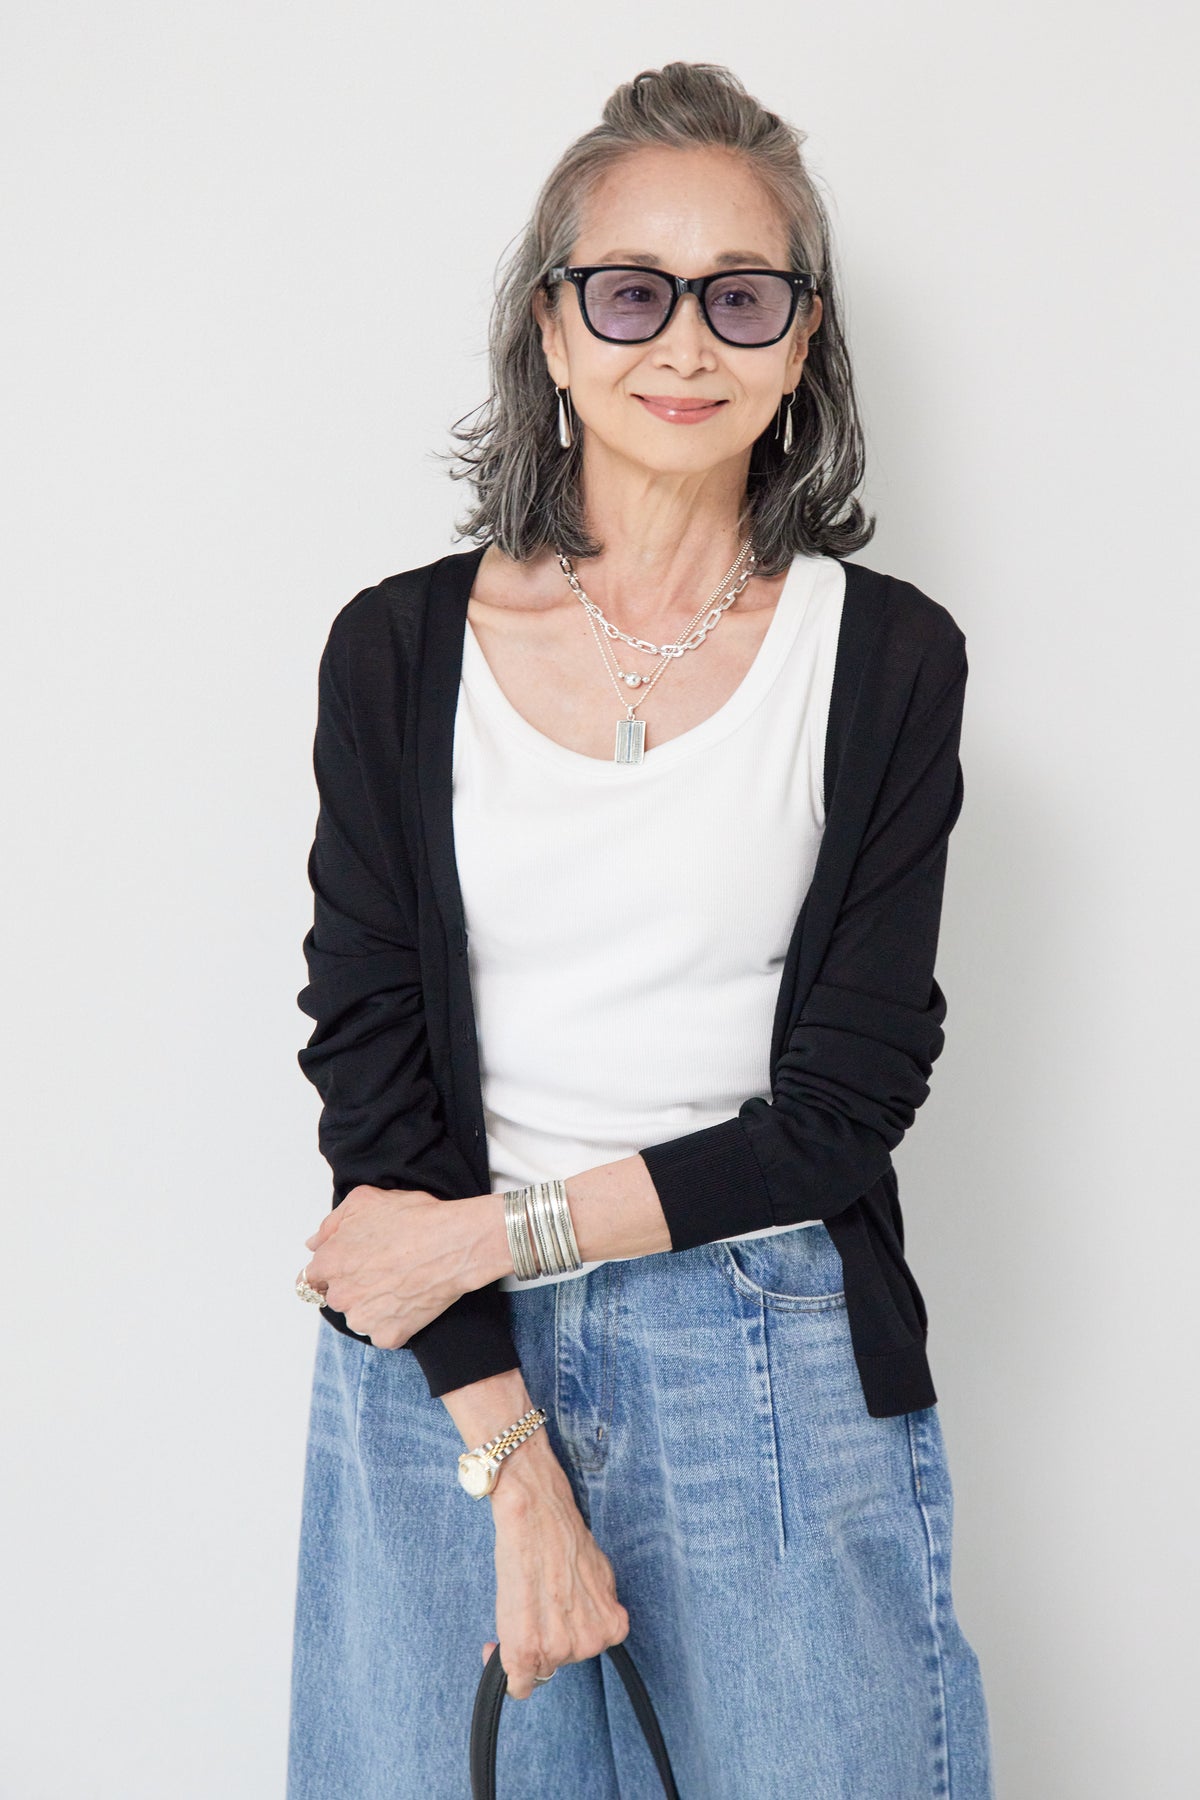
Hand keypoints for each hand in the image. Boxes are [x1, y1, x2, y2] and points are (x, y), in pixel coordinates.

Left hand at [301, 1184, 487, 1347]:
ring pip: (359, 1316)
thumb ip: (331, 1223)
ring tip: (401, 1283)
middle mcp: (340, 1294)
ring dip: (373, 1305)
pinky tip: (410, 1300)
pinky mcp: (387, 1336)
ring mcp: (363, 1319)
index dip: (335, 1268)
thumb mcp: (365, 1200)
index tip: (354, 1264)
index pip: (313, 1276)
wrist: (456, 1244)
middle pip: (337, 1296)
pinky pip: (383, 1332)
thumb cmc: (414, 1218)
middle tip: (384, 1269)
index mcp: (330, 1262)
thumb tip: (313, 1243)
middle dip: (354, 1285)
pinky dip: (394, 1321)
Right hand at [481, 1434, 629, 1700]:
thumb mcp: (600, 1575)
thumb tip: (590, 1619)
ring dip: (525, 1643)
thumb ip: (599, 1606)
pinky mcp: (526, 1650)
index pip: (585, 1650)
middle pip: (561, 1659)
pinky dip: (507, 1671)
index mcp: (611, 1627)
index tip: (549, 1622)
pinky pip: (518, 1684)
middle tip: (534, 1602)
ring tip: (520, 1602)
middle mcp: (589, 1644)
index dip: (564, 1634)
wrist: (536, 1515)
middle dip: (547, 1635)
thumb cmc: (564, 1537)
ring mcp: (559, 1649)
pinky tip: (496, 1649)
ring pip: (537, 1666)